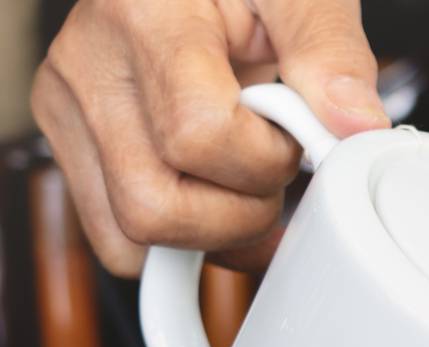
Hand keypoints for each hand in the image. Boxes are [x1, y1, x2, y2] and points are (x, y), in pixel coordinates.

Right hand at [31, 0, 388, 276]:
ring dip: (210, 233)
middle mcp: (87, 69)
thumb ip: (329, 52)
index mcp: (142, 17)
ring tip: (243, 177)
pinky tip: (217, 198)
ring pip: (131, 238)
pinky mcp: (71, 145)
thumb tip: (356, 126)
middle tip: (270, 164)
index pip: (199, 136)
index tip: (292, 133)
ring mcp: (70, 113)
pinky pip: (120, 239)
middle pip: (155, 208)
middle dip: (239, 212)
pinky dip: (182, 240)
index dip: (265, 158)